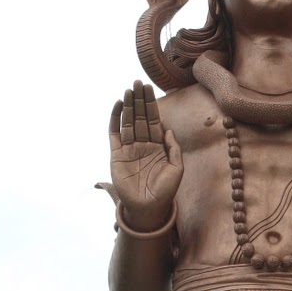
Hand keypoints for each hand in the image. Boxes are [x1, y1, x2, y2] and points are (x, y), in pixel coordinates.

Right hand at [109, 80, 182, 230]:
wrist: (148, 208)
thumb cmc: (165, 191)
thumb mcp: (176, 169)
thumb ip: (174, 148)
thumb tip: (168, 129)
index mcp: (157, 146)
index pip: (153, 120)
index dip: (151, 104)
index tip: (148, 88)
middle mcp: (142, 144)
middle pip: (140, 117)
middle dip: (139, 100)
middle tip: (137, 82)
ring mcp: (129, 149)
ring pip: (128, 122)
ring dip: (128, 105)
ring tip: (128, 90)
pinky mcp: (116, 155)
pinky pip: (114, 133)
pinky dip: (115, 119)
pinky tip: (118, 105)